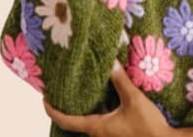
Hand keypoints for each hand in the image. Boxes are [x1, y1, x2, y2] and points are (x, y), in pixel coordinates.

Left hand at [44, 60, 174, 136]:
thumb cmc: (147, 126)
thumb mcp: (134, 100)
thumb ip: (121, 81)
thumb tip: (111, 62)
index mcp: (96, 127)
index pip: (65, 120)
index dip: (52, 110)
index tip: (44, 99)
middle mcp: (98, 135)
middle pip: (77, 122)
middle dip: (70, 108)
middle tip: (67, 92)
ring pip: (92, 123)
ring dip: (88, 110)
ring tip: (88, 93)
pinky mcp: (119, 136)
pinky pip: (103, 125)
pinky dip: (101, 113)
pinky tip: (110, 102)